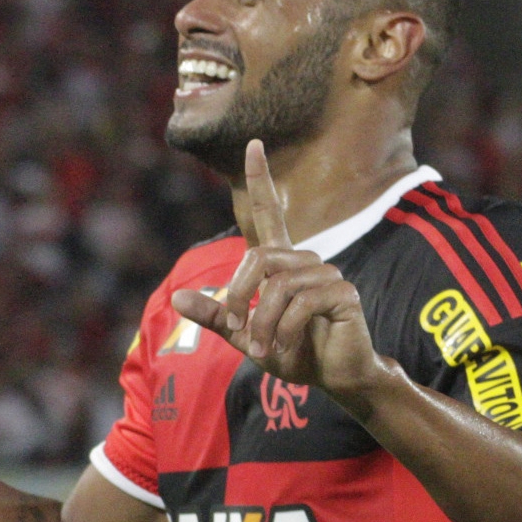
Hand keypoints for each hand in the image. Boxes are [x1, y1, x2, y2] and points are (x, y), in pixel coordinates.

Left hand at [170, 141, 395, 404]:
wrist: (334, 378)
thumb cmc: (294, 353)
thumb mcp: (246, 337)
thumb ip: (216, 317)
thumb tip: (178, 297)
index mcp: (282, 265)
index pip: (269, 213)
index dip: (260, 180)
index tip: (254, 144)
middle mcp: (305, 261)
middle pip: (259, 259)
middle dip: (238, 297)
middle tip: (237, 331)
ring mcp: (327, 275)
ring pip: (278, 286)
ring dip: (262, 323)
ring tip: (264, 349)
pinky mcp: (343, 294)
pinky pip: (302, 303)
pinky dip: (284, 330)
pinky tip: (285, 347)